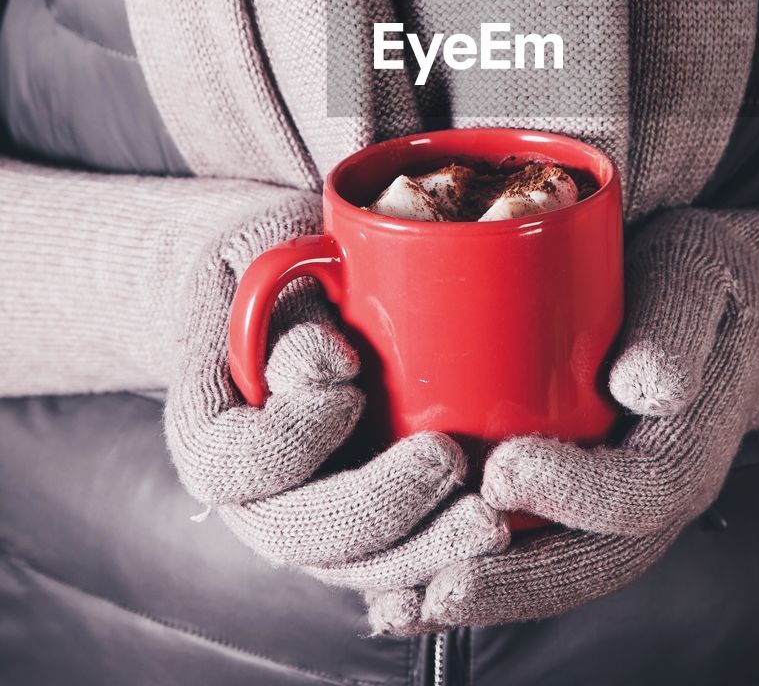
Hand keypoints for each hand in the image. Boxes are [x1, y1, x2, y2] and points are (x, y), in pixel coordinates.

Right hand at [165, 193, 504, 575]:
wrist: (285, 286)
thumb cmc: (277, 258)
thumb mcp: (267, 252)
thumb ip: (283, 305)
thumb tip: (326, 368)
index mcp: (207, 421)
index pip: (230, 462)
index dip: (291, 438)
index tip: (349, 388)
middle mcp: (245, 487)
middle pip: (295, 534)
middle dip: (378, 508)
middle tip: (448, 460)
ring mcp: (301, 513)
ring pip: (348, 566)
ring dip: (421, 550)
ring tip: (487, 519)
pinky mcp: (356, 522)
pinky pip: (390, 562)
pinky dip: (439, 555)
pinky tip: (492, 531)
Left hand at [364, 206, 758, 630]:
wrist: (713, 301)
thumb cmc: (699, 281)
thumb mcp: (698, 280)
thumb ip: (676, 327)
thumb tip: (648, 385)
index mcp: (688, 447)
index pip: (642, 494)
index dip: (574, 491)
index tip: (504, 468)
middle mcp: (649, 496)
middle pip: (588, 562)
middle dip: (513, 581)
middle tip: (440, 586)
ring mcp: (610, 505)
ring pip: (551, 568)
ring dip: (481, 592)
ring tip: (406, 605)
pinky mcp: (570, 494)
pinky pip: (528, 546)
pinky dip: (469, 568)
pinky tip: (409, 583)